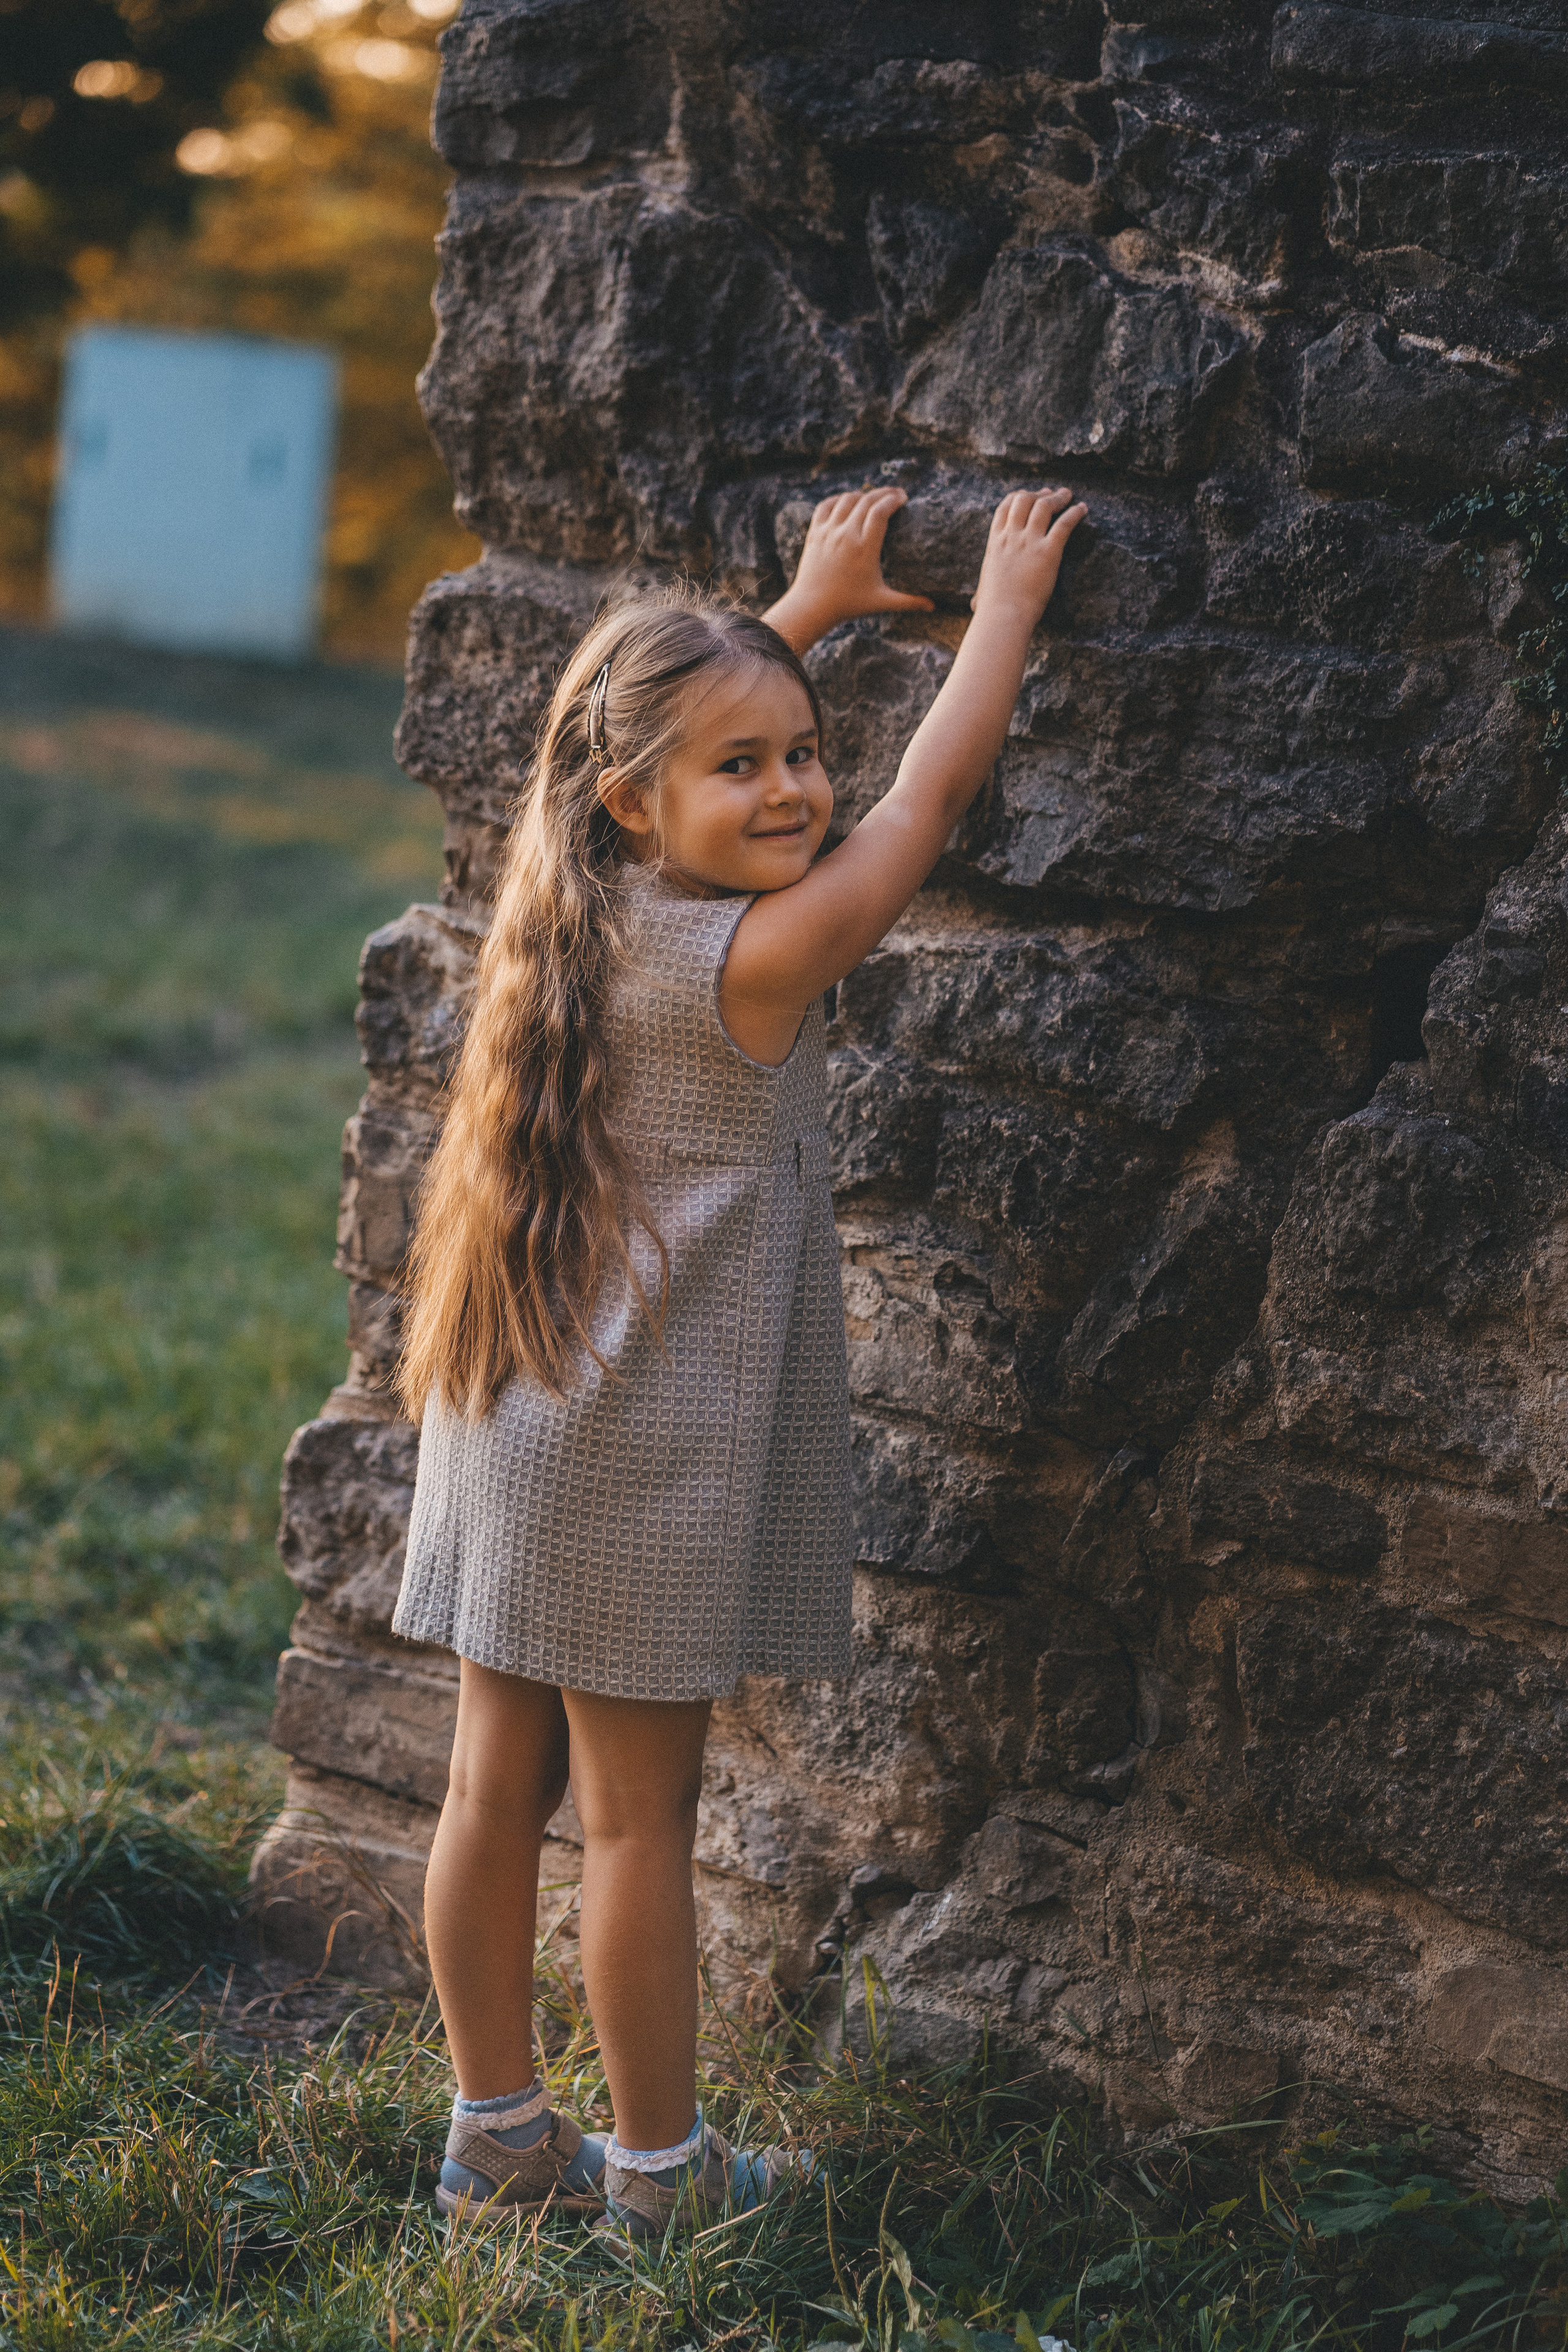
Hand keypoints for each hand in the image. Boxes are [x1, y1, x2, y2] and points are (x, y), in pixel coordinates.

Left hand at [764, 487, 933, 653]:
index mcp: (865, 548)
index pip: (881, 511)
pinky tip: (848, 501)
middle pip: (867, 500)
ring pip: (847, 499)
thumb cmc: (849, 605)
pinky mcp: (815, 532)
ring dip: (863, 494)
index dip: (893, 499)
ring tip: (873, 498)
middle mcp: (846, 535)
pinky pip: (826, 505)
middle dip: (884, 492)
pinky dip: (839, 499)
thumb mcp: (882, 602)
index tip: (904, 498)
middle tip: (895, 494)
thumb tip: (932, 606)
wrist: (812, 606)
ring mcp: (829, 531)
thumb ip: (908, 601)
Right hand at [971, 487, 1087, 624]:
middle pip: (1024, 500)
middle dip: (1037, 493)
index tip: (1027, 495)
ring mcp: (1029, 542)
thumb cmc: (993, 610)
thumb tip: (975, 605)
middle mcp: (1011, 537)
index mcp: (995, 543)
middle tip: (1049, 494)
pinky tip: (1082, 509)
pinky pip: (1064, 523)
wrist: (1003, 616)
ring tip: (1068, 495)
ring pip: (1044, 505)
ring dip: (1057, 497)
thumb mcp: (983, 591)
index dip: (1017, 497)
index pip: (1005, 508)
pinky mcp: (1048, 552)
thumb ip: (982, 591)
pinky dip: (1075, 513)